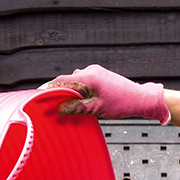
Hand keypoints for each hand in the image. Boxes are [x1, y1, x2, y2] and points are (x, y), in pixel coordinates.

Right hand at [40, 64, 170, 123]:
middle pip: (68, 81)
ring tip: (68, 107)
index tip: (38, 95)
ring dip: (71, 93)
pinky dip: (80, 91)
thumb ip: (76, 107)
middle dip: (59, 93)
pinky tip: (81, 102)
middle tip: (51, 106)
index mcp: (88, 77)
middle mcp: (90, 71)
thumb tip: (58, 109)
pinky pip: (84, 82)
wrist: (141, 99)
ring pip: (76, 82)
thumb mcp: (96, 109)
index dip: (48, 88)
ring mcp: (96, 72)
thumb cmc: (122, 104)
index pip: (62, 80)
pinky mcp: (101, 76)